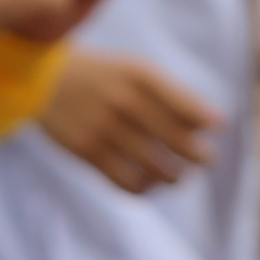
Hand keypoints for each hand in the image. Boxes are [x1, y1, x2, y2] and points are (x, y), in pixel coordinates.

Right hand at [35, 48, 220, 193]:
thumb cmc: (105, 77)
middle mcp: (125, 100)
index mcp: (142, 76)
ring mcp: (105, 127)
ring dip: (176, 178)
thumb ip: (173, 94)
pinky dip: (146, 189)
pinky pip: (127, 182)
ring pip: (157, 168)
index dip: (209, 123)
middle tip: (204, 160)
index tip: (214, 128)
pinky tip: (150, 184)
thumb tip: (214, 124)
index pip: (191, 109)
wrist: (44, 79)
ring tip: (179, 176)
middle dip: (201, 158)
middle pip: (180, 143)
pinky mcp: (87, 151)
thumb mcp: (137, 70)